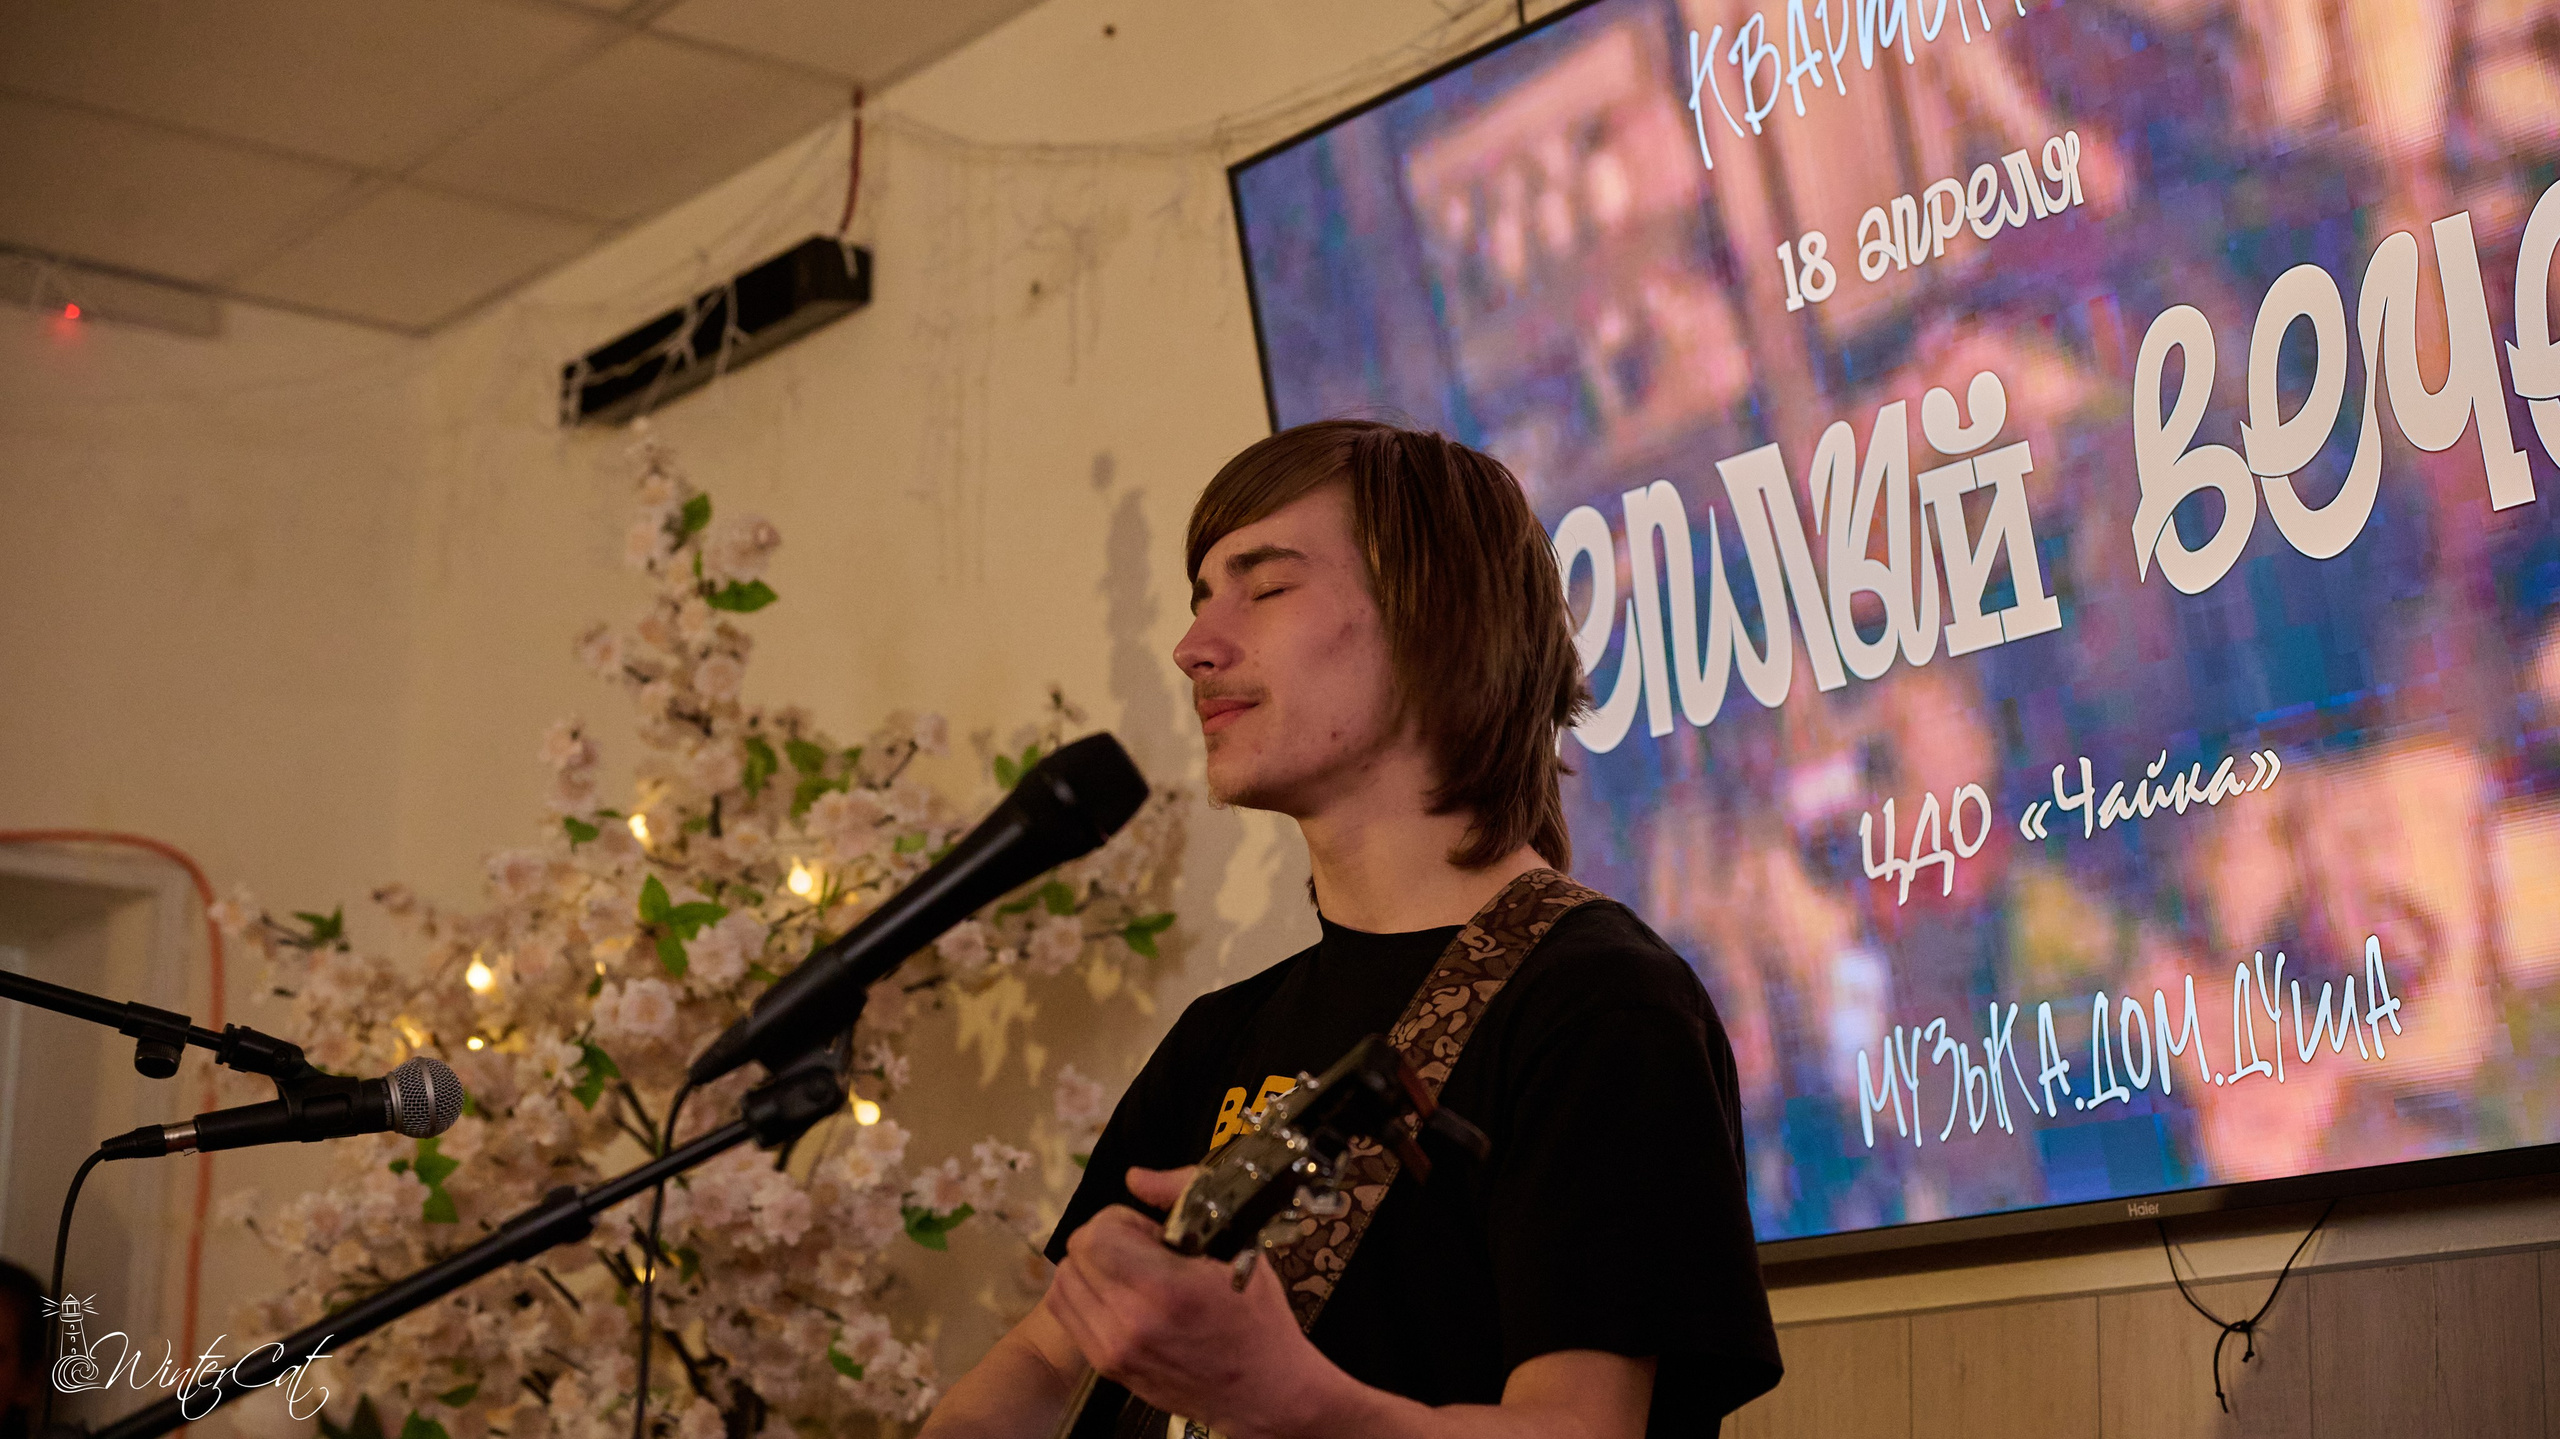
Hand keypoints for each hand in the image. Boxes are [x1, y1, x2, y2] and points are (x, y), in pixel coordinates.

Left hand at [1045, 1166, 1338, 1438]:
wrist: (1263, 1390)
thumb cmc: (1257, 1315)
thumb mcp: (1240, 1243)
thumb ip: (1186, 1196)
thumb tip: (1136, 1178)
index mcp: (1166, 1290)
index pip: (1096, 1236)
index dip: (1122, 1222)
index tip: (1154, 1233)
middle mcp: (1130, 1324)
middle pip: (1076, 1254)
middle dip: (1108, 1239)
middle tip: (1147, 1252)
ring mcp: (1113, 1351)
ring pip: (1064, 1282)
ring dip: (1092, 1268)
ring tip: (1133, 1276)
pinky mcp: (1106, 1368)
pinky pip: (1067, 1313)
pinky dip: (1085, 1295)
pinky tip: (1122, 1297)